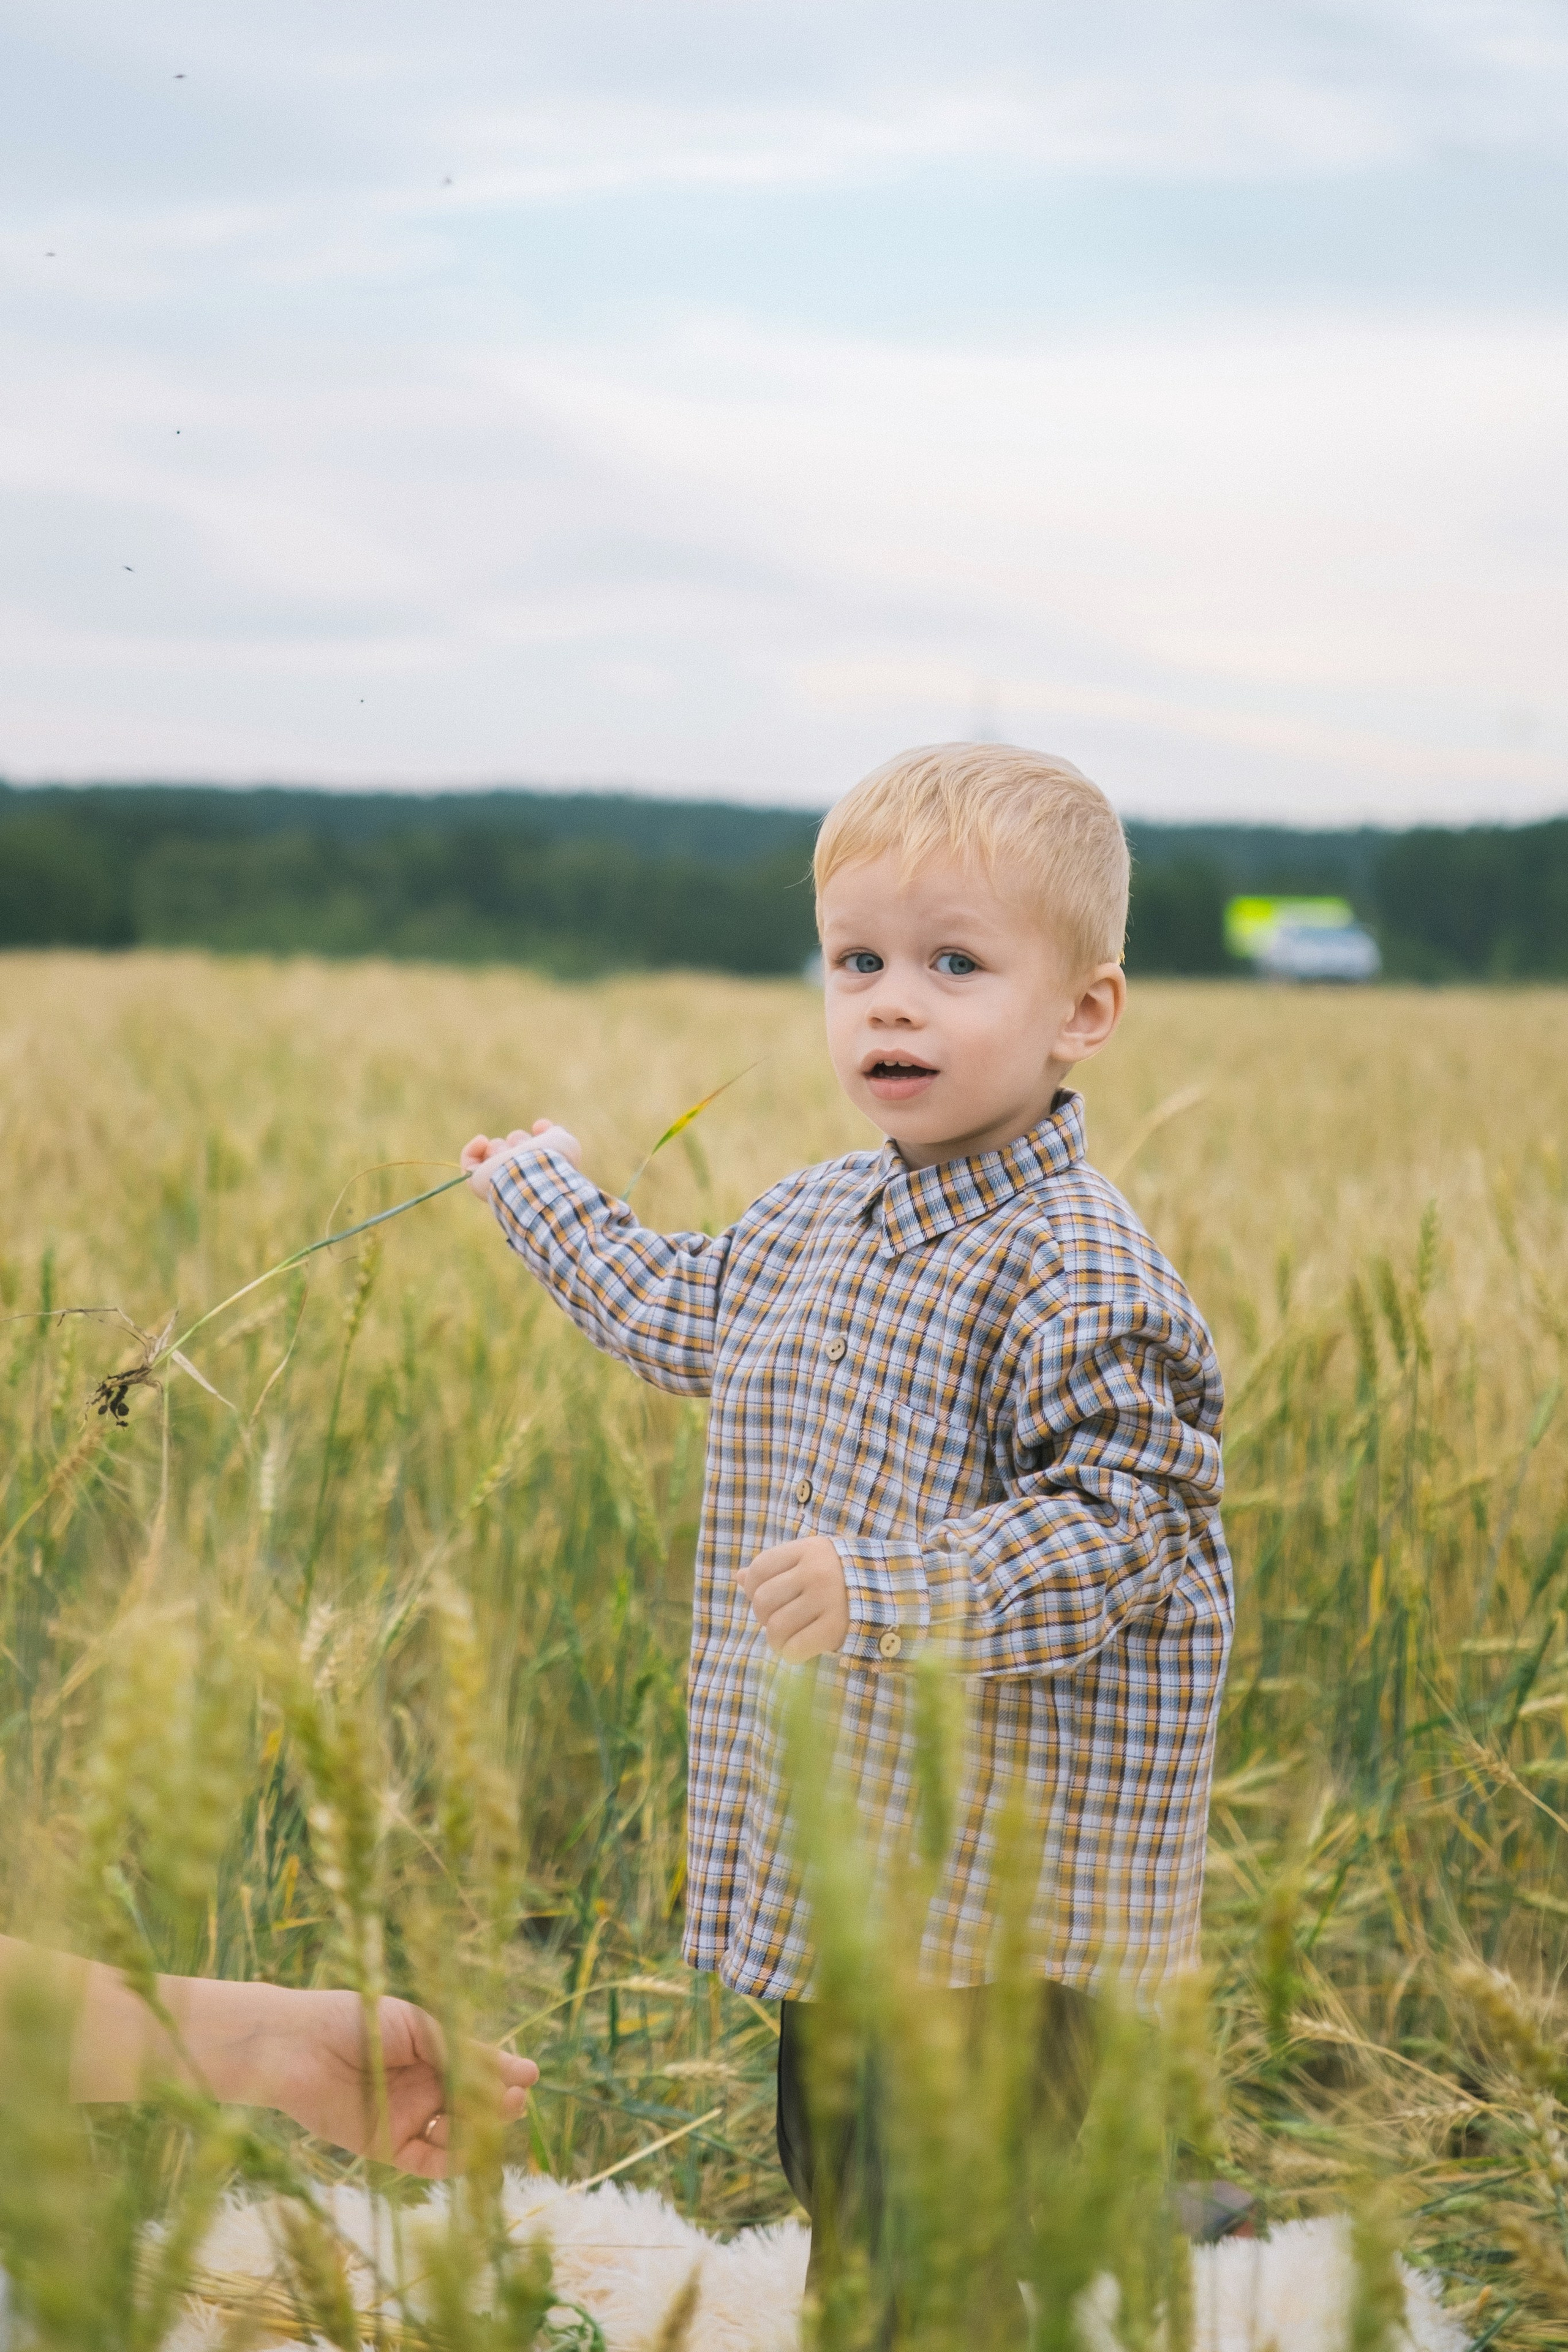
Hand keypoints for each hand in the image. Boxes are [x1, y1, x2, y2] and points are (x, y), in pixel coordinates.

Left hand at [250, 1990, 537, 2180]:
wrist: (300, 2045)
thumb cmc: (358, 2019)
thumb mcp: (417, 2027)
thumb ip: (457, 2051)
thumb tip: (511, 2071)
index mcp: (432, 2051)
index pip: (478, 2067)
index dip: (504, 2073)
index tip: (529, 2076)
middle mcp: (424, 2086)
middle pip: (473, 2103)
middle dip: (498, 2103)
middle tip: (514, 2100)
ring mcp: (408, 2117)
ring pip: (456, 2134)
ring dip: (479, 2130)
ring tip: (493, 2117)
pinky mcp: (387, 2145)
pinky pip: (427, 2161)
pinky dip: (451, 2160)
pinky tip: (467, 2148)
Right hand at [462, 1120, 582, 1200]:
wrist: (535, 1176)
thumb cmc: (553, 1162)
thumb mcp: (566, 1144)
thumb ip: (555, 1132)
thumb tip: (539, 1126)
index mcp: (537, 1169)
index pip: (531, 1148)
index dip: (537, 1137)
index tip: (540, 1130)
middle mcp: (517, 1174)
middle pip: (512, 1144)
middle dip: (520, 1141)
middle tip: (528, 1150)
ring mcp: (497, 1177)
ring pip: (494, 1148)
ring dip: (502, 1146)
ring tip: (512, 1154)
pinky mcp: (478, 1181)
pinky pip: (469, 1161)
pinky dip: (472, 1149)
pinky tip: (482, 1141)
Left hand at [739, 1536, 849, 1661]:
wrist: (891, 1593)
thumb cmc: (841, 1578)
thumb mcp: (811, 1561)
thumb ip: (777, 1568)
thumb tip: (739, 1576)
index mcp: (808, 1550)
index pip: (760, 1568)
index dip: (753, 1588)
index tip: (767, 1599)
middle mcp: (816, 1572)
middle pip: (763, 1600)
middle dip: (764, 1616)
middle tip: (779, 1620)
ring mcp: (827, 1599)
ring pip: (776, 1627)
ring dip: (775, 1639)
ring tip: (787, 1638)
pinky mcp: (836, 1627)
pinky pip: (795, 1647)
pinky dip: (790, 1653)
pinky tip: (798, 1649)